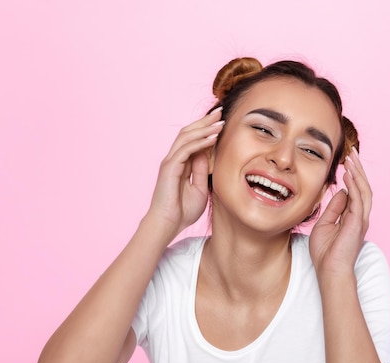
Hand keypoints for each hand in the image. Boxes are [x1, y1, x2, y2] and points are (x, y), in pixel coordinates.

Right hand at [146, 108, 223, 235]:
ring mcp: (170, 162)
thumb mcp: (199, 188)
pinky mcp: (169, 167)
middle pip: (188, 132)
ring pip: (186, 137)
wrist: (168, 224)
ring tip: (220, 121)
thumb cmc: (182, 211)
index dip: (206, 128)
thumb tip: (207, 155)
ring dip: (204, 128)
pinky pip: (186, 149)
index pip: (192, 139)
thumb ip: (201, 171)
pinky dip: (200, 142)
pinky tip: (213, 138)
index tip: (221, 121)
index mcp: (180, 163)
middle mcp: (173, 159)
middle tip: (220, 111)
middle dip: (205, 121)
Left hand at [309, 147, 372, 278]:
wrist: (329, 271)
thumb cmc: (325, 252)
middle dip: (358, 169)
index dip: (352, 175)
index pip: (355, 191)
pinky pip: (359, 200)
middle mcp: (360, 216)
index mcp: (352, 217)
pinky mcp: (358, 223)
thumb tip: (340, 191)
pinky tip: (349, 174)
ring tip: (352, 158)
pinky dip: (354, 185)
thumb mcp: (325, 224)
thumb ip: (334, 208)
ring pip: (364, 190)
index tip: (346, 161)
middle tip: (352, 152)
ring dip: (358, 173)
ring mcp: (361, 219)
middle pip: (362, 187)